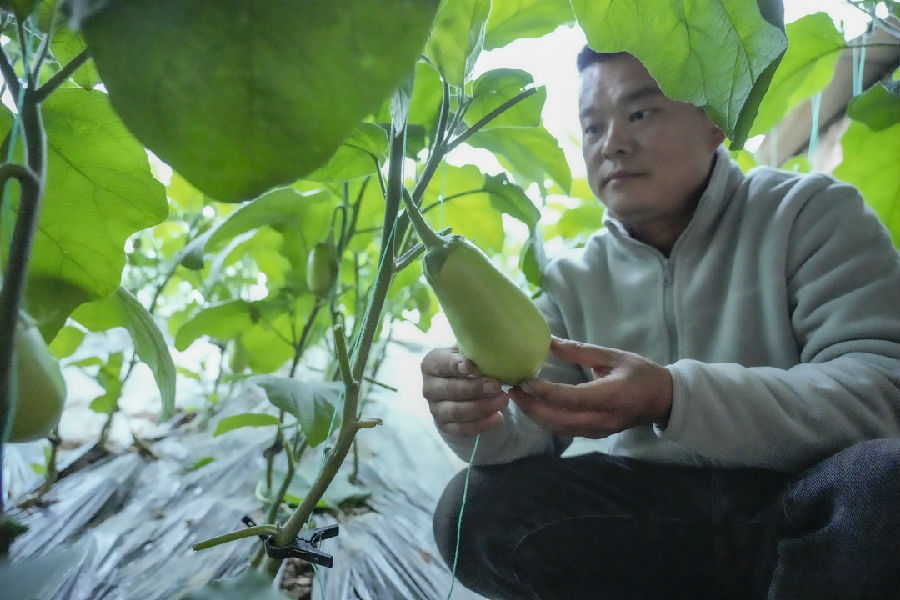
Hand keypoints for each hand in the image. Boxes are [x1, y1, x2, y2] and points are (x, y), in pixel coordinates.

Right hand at [421, 347, 508, 435]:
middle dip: (476, 388)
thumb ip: (473, 352)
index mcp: (431, 364)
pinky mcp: (445, 426)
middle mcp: (429, 388)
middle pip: (450, 390)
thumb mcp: (467, 353)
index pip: (441, 364)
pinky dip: (481, 424)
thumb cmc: (467, 365)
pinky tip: (498, 417)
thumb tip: (488, 351)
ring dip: (482, 407)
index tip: (473, 366)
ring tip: (502, 400)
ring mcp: (435, 409)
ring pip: (457, 411)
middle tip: (497, 386)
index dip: (455, 365)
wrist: (461, 388)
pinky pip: (462, 429)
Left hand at [509, 336, 672, 437]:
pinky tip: (534, 407)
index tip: (525, 381)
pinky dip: (546, 420)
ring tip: (518, 397)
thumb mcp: (613, 356)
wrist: (663, 400)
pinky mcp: (595, 435)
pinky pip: (565, 430)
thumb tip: (549, 341)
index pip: (572, 399)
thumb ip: (580, 351)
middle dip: (532, 407)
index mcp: (611, 396)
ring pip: (559, 428)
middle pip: (560, 419)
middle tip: (512, 390)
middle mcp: (603, 419)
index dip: (546, 392)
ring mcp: (599, 430)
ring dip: (536, 415)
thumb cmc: (641, 373)